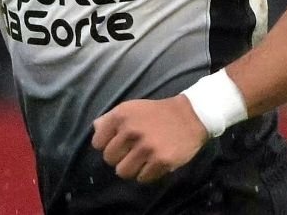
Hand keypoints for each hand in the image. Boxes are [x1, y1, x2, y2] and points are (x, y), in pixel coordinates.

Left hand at [91, 96, 208, 183]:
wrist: (190, 116)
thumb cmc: (156, 113)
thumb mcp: (130, 108)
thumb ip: (110, 118)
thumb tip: (96, 130)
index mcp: (121, 116)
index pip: (98, 143)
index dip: (107, 145)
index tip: (118, 144)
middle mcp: (131, 131)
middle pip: (109, 159)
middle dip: (119, 158)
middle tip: (131, 152)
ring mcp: (146, 147)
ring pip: (123, 172)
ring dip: (131, 169)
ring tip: (141, 160)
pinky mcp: (161, 161)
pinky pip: (142, 178)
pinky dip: (147, 174)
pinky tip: (154, 163)